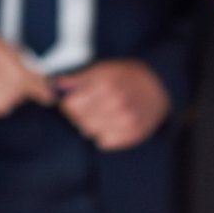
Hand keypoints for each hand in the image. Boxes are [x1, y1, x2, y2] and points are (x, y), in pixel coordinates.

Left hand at [53, 60, 169, 151]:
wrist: (159, 86)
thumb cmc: (127, 76)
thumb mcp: (102, 69)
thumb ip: (77, 79)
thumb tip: (54, 85)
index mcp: (106, 85)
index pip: (71, 105)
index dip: (69, 103)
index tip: (74, 101)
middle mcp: (116, 104)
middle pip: (80, 120)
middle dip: (79, 115)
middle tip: (88, 108)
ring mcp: (126, 121)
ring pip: (90, 133)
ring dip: (91, 125)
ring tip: (101, 115)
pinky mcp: (133, 134)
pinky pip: (105, 142)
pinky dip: (104, 135)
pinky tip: (111, 124)